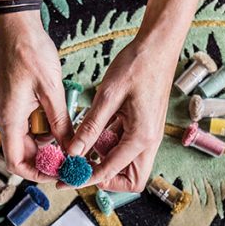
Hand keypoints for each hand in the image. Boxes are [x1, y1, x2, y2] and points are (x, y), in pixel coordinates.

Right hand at [0, 13, 72, 182]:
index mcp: (10, 119)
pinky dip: (46, 129)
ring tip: (71, 139)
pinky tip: (63, 122)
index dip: (35, 173)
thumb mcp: (51, 90)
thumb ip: (60, 122)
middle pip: (23, 154)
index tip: (57, 173)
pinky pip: (31, 126)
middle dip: (45, 159)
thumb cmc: (30, 53)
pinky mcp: (18, 103)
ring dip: (48, 144)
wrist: (18, 28)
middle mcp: (8, 119)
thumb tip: (71, 147)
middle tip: (70, 158)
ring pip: (29, 140)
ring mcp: (12, 111)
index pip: (15, 162)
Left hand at [65, 38, 176, 191]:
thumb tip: (73, 152)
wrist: (159, 45)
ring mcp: (149, 134)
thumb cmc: (136, 65)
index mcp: (141, 137)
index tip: (65, 179)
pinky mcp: (144, 126)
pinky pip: (127, 148)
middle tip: (79, 168)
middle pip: (130, 180)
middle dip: (105, 179)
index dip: (85, 179)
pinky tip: (93, 133)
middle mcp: (149, 141)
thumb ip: (91, 127)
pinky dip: (109, 147)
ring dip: (106, 163)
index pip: (110, 172)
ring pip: (129, 166)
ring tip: (82, 149)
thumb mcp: (107, 96)